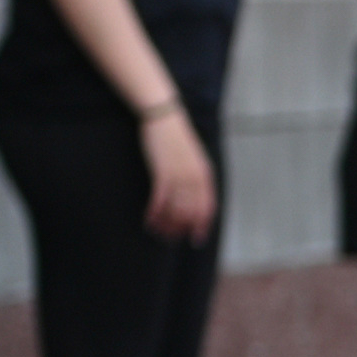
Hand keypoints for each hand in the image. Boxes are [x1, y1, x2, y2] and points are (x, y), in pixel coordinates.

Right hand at [139, 112, 217, 241]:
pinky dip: (155, 213)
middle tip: (171, 239)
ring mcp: (180, 175)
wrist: (164, 116)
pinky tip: (149, 220)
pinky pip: (160, 200)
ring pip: (175, 209)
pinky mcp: (162, 172)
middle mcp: (195, 178)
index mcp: (205, 175)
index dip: (202, 226)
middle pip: (191, 212)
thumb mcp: (193, 158)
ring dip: (166, 224)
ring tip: (158, 232)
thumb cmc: (176, 137)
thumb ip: (196, 176)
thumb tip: (194, 195)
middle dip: (181, 229)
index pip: (208, 207)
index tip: (196, 240)